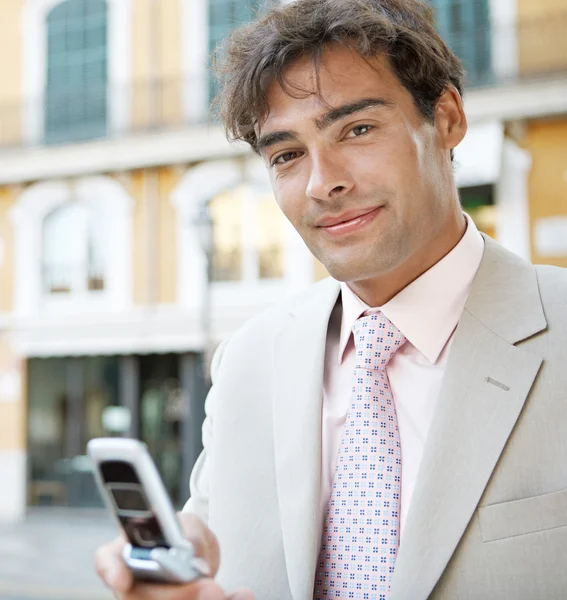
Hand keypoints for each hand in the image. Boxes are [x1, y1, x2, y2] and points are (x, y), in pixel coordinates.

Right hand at [95, 513, 253, 599]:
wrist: (197, 552)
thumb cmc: (182, 532)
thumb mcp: (189, 523)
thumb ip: (189, 534)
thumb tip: (194, 559)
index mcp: (126, 551)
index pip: (108, 561)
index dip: (113, 571)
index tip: (123, 579)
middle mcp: (132, 583)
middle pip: (140, 598)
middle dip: (177, 595)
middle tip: (210, 587)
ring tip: (224, 593)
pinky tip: (238, 596)